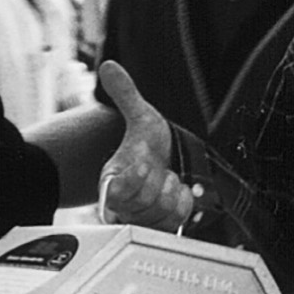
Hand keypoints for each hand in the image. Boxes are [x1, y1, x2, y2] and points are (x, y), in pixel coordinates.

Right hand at [96, 60, 199, 231]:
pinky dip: (183, 202)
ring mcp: (140, 218)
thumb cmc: (148, 142)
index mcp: (111, 180)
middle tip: (160, 168)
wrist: (164, 161)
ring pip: (162, 212)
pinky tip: (177, 189)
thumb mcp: (140, 116)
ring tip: (167, 177)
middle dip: (160, 180)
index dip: (134, 177)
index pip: (117, 191)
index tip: (143, 161)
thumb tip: (109, 66)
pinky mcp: (158, 227)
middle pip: (145, 201)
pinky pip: (177, 220)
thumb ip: (125, 93)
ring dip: (172, 190)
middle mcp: (122, 204)